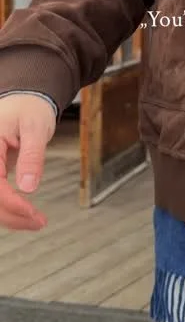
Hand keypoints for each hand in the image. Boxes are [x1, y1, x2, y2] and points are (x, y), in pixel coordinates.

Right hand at [0, 94, 55, 230]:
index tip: (31, 211)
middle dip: (11, 215)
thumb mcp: (36, 128)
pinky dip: (7, 209)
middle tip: (39, 222)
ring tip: (36, 221)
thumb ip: (32, 157)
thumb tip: (28, 186)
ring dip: (9, 216)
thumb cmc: (29, 108)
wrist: (24, 99)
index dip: (10, 202)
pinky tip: (24, 214)